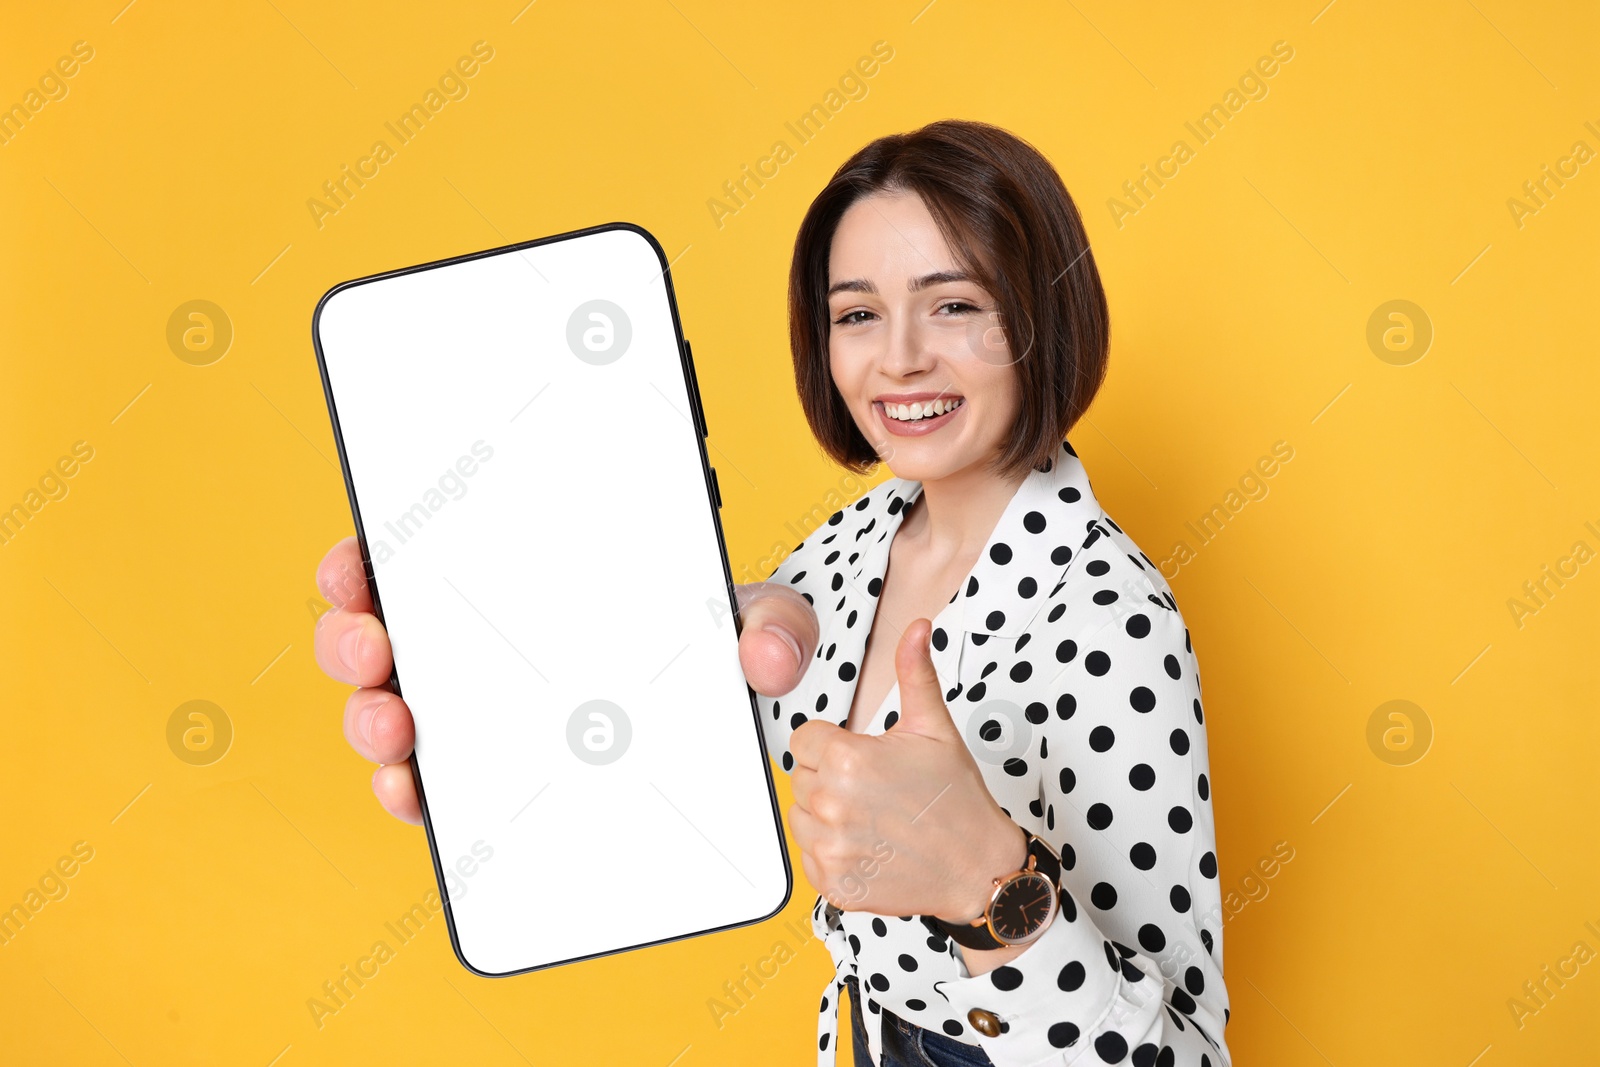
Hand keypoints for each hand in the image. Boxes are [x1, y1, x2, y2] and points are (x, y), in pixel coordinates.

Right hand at [312, 537, 820, 823]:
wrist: (726, 715)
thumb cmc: (715, 644)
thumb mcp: (753, 621)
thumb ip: (773, 626)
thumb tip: (767, 659)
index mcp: (515, 579)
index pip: (414, 558)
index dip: (365, 559)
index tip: (357, 563)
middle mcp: (478, 646)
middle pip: (380, 634)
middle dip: (353, 638)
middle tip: (373, 642)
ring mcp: (475, 715)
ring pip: (391, 711)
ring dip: (371, 718)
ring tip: (396, 726)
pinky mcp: (488, 782)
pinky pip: (431, 786)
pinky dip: (410, 790)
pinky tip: (416, 793)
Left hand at [788, 618, 1021, 921]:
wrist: (979, 867)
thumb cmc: (958, 800)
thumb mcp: (935, 728)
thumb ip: (914, 673)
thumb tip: (917, 629)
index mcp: (848, 760)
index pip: (803, 739)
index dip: (834, 744)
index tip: (862, 757)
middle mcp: (832, 805)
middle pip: (802, 775)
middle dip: (832, 777)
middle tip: (876, 789)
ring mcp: (830, 848)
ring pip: (801, 815)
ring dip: (827, 815)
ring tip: (872, 817)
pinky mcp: (832, 883)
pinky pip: (809, 855)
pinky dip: (832, 851)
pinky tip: (868, 845)